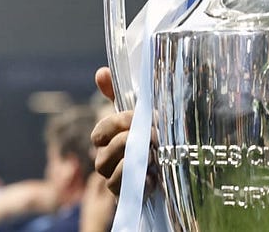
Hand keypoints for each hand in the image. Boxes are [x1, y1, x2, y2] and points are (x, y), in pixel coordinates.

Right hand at [90, 67, 157, 197]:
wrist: (169, 165)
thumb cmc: (149, 136)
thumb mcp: (138, 113)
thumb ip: (118, 94)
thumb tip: (101, 72)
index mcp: (108, 141)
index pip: (99, 133)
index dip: (115, 124)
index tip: (135, 117)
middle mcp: (106, 161)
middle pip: (105, 154)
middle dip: (128, 141)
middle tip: (152, 135)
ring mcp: (116, 181)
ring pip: (113, 173)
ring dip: (135, 161)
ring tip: (154, 154)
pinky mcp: (130, 197)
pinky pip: (128, 191)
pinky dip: (142, 182)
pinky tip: (155, 176)